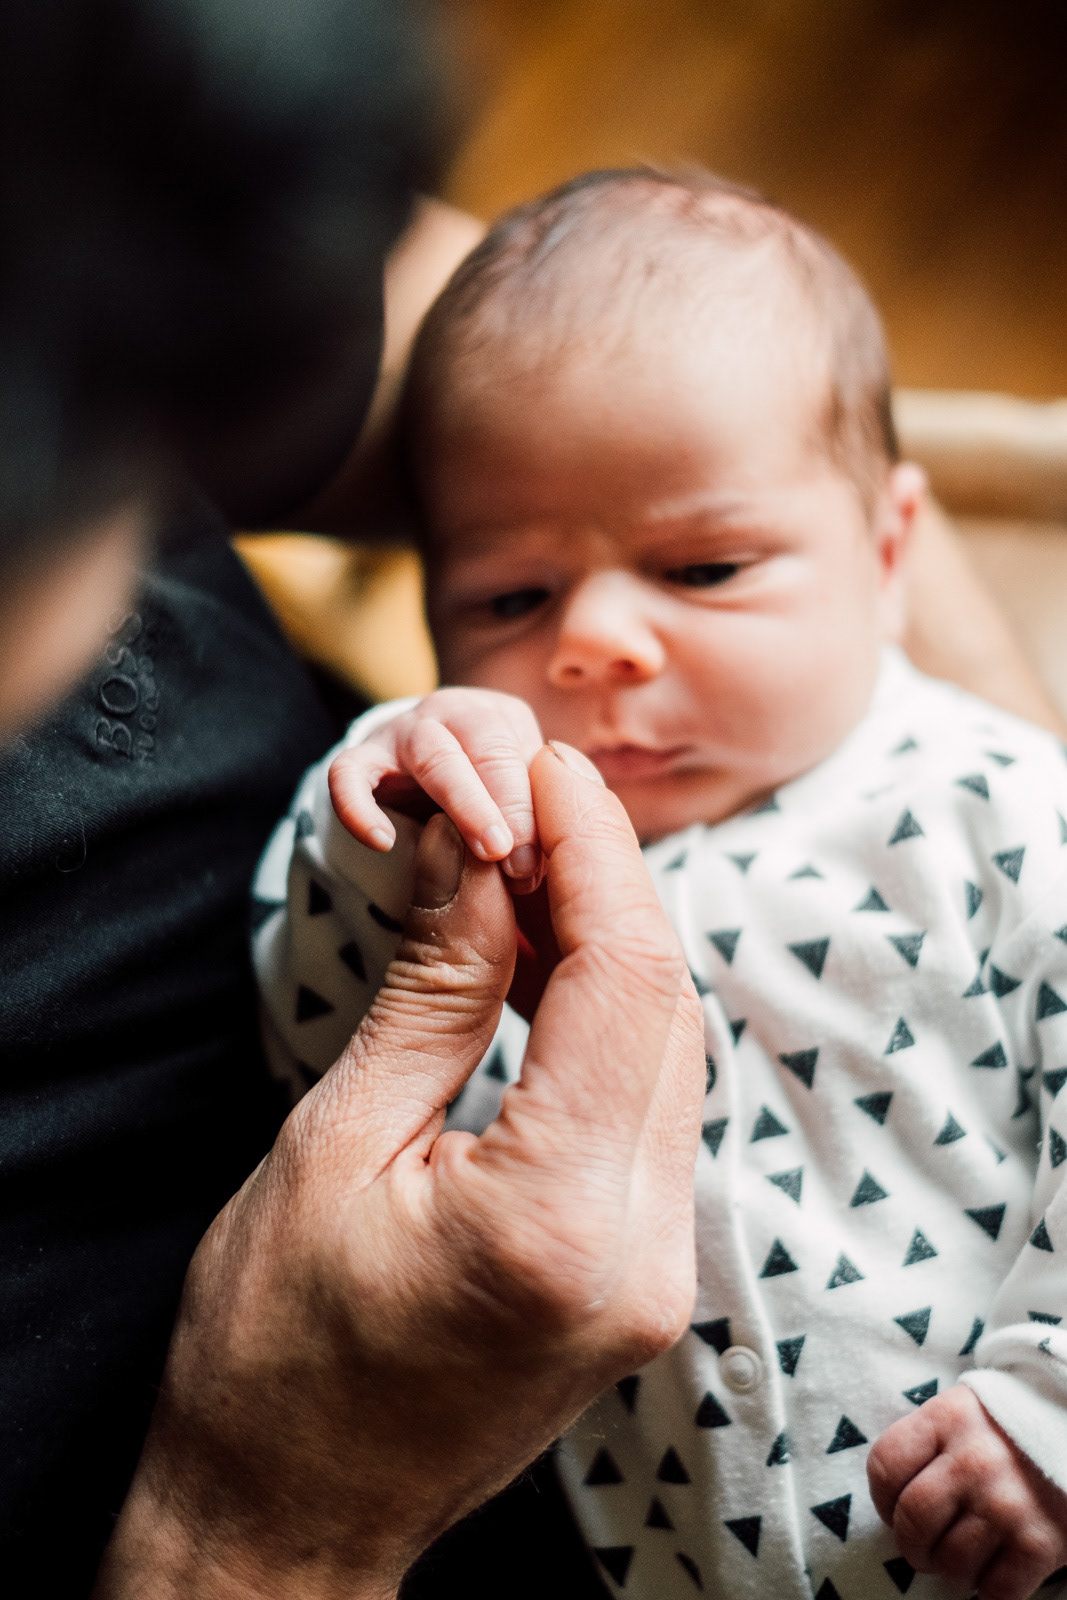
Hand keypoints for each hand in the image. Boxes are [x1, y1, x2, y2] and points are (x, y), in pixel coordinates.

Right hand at [94, 742, 705, 1598]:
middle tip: (536, 804)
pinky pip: (651, 1112)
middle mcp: (642, 1251)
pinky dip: (609, 1024)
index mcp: (559, 1217)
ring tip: (531, 869)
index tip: (551, 771)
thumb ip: (434, 988)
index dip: (593, 852)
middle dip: (609, 885)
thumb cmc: (274, 1348)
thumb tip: (474, 849)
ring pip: (671, 1053)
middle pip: (666, 1007)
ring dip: (613, 949)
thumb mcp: (338, 1141)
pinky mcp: (643, 1280)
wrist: (288, 1514)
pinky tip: (550, 969)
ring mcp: (658, 1276)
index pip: (622, 977)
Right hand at [329, 687, 544, 889]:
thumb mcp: (514, 801)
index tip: (542, 862)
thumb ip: (532, 822)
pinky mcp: (358, 759)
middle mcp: (456, 714)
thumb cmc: (481, 798)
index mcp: (504, 719)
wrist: (413, 782)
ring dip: (466, 804)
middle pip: (491, 747)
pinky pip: (349, 774)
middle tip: (523, 863)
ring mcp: (404, 732)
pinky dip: (361, 805)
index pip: (532, 757)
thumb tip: (540, 865)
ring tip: (487, 853)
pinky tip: (382, 843)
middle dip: (511, 806)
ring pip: (435, 755)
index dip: (541, 809)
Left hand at [868, 1384, 1066, 1599]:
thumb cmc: (1001, 1432)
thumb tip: (892, 1503)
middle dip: (911, 1546)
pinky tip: (994, 1570)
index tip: (894, 1509)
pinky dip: (989, 1591)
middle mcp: (973, 1460)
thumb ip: (923, 1446)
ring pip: (951, 1562)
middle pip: (912, 1520)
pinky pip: (997, 1591)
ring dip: (951, 1571)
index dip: (881, 1499)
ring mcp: (1007, 1503)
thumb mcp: (957, 1416)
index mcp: (946, 1419)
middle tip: (924, 1548)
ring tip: (963, 1556)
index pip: (885, 1465)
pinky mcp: (1040, 1543)